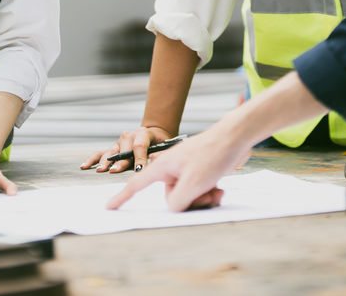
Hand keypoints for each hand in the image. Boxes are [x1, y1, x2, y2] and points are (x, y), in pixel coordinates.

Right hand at [80, 125, 173, 173]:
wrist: (154, 134)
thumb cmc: (161, 143)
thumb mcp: (165, 146)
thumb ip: (160, 154)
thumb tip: (154, 161)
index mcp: (143, 134)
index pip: (140, 146)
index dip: (139, 158)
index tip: (139, 169)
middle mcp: (129, 136)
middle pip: (123, 150)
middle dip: (120, 162)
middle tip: (115, 171)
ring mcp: (119, 142)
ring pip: (111, 152)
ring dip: (105, 162)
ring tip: (101, 170)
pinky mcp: (113, 147)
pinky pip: (100, 153)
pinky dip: (92, 159)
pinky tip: (84, 166)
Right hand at [106, 128, 250, 211]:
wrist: (237, 136)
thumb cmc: (213, 155)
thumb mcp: (193, 183)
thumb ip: (177, 201)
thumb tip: (173, 208)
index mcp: (163, 167)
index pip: (137, 184)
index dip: (122, 197)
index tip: (108, 207)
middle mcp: (172, 169)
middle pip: (172, 198)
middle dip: (190, 202)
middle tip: (208, 197)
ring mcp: (187, 170)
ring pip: (188, 197)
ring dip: (203, 199)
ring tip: (218, 192)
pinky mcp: (200, 172)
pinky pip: (199, 192)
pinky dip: (209, 194)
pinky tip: (221, 191)